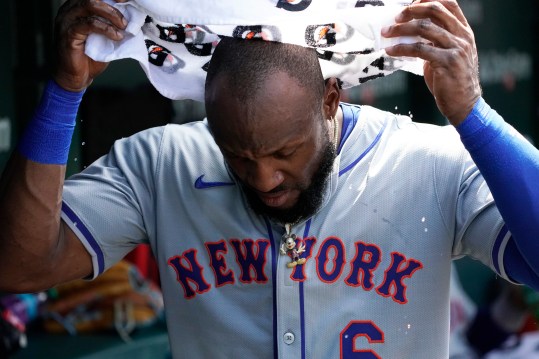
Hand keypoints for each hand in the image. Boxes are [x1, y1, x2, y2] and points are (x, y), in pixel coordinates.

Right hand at [53, 0, 128, 91]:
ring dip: (111, 14)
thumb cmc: (89, 57)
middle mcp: (69, 9)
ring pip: (90, 4)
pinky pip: (89, 24)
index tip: (127, 0)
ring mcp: (66, 20)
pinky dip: (106, 29)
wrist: (75, 77)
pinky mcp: (68, 33)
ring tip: (123, 26)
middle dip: (113, 3)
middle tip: (127, 18)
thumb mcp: (105, 37)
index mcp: (77, 6)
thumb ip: (113, 25)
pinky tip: (116, 36)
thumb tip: (133, 18)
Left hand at [382, 0, 481, 125]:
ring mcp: (456, 48)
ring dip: (401, 29)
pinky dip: (402, 48)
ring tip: (386, 33)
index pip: (449, 3)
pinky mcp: (447, 62)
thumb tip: (409, 31)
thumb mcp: (446, 54)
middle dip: (412, 10)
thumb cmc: (451, 79)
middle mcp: (463, 36)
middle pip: (436, 10)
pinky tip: (391, 50)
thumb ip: (434, 40)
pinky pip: (420, 49)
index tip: (409, 3)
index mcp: (464, 30)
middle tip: (395, 17)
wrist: (464, 103)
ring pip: (425, 28)